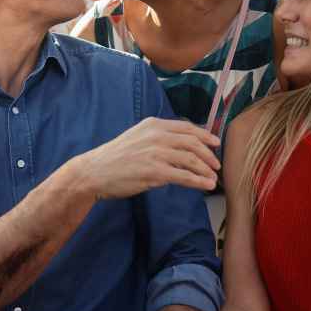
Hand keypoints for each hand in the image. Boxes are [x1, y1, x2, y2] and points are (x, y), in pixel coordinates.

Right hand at [78, 118, 220, 198]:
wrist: (94, 172)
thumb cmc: (115, 158)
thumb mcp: (137, 137)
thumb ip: (157, 137)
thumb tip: (180, 145)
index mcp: (154, 124)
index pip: (187, 127)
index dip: (205, 136)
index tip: (215, 143)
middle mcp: (157, 135)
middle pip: (193, 142)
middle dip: (209, 154)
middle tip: (216, 165)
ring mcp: (156, 153)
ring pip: (192, 159)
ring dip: (206, 169)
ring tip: (213, 178)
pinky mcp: (155, 172)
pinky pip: (184, 176)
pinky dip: (198, 181)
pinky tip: (206, 185)